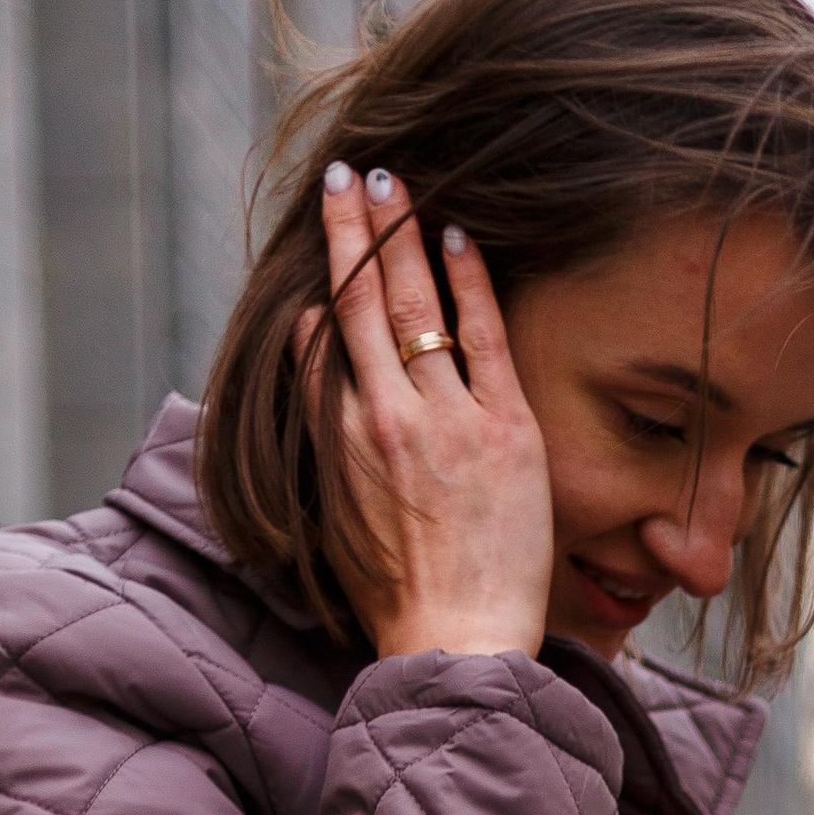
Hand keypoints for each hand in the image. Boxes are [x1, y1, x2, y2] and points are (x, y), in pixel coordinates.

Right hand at [310, 165, 553, 661]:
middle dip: (352, 230)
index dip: (325, 281)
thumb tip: (310, 343)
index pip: (322, 339)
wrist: (455, 641)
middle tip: (348, 173)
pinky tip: (458, 233)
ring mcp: (444, 418)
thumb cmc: (400, 594)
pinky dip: (467, 278)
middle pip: (357, 301)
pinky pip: (482, 334)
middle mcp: (382, 417)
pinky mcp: (503, 429)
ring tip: (391, 179)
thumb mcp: (336, 513)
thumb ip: (322, 426)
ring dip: (398, 233)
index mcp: (339, 440)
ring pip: (410, 303)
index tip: (328, 230)